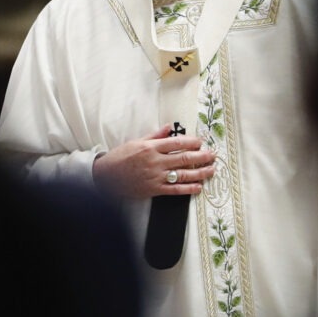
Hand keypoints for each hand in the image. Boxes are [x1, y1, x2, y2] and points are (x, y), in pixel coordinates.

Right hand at [92, 123, 216, 198]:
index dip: (192, 142)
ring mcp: (155, 176)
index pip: (176, 143)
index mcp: (150, 147)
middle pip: (184, 158)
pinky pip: (175, 189)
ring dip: (200, 172)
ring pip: (183, 174)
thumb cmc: (118, 158)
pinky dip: (188, 188)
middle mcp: (155, 161)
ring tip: (211, 170)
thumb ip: (154, 135)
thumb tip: (169, 127)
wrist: (105, 177)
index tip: (201, 142)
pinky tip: (198, 187)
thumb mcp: (135, 142)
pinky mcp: (154, 189)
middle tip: (212, 155)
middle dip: (202, 156)